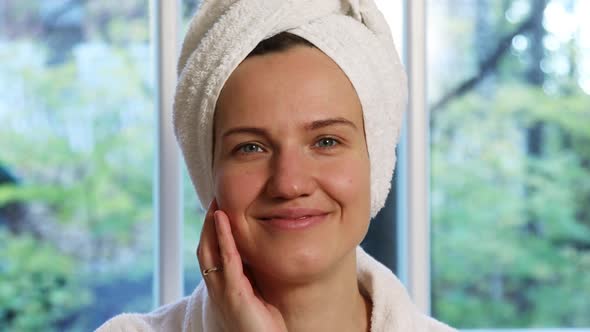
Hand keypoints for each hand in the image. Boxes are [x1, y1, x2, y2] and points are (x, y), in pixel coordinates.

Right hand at [196, 200, 287, 331]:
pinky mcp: (234, 296)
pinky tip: (222, 220)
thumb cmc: (266, 326)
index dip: (211, 232)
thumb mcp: (257, 295)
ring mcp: (222, 293)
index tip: (217, 210)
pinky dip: (223, 238)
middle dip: (207, 224)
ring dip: (211, 226)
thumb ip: (253, 277)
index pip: (211, 254)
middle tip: (214, 200)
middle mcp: (217, 289)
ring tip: (216, 204)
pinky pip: (227, 261)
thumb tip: (257, 255)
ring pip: (210, 251)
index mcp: (223, 288)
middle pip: (205, 249)